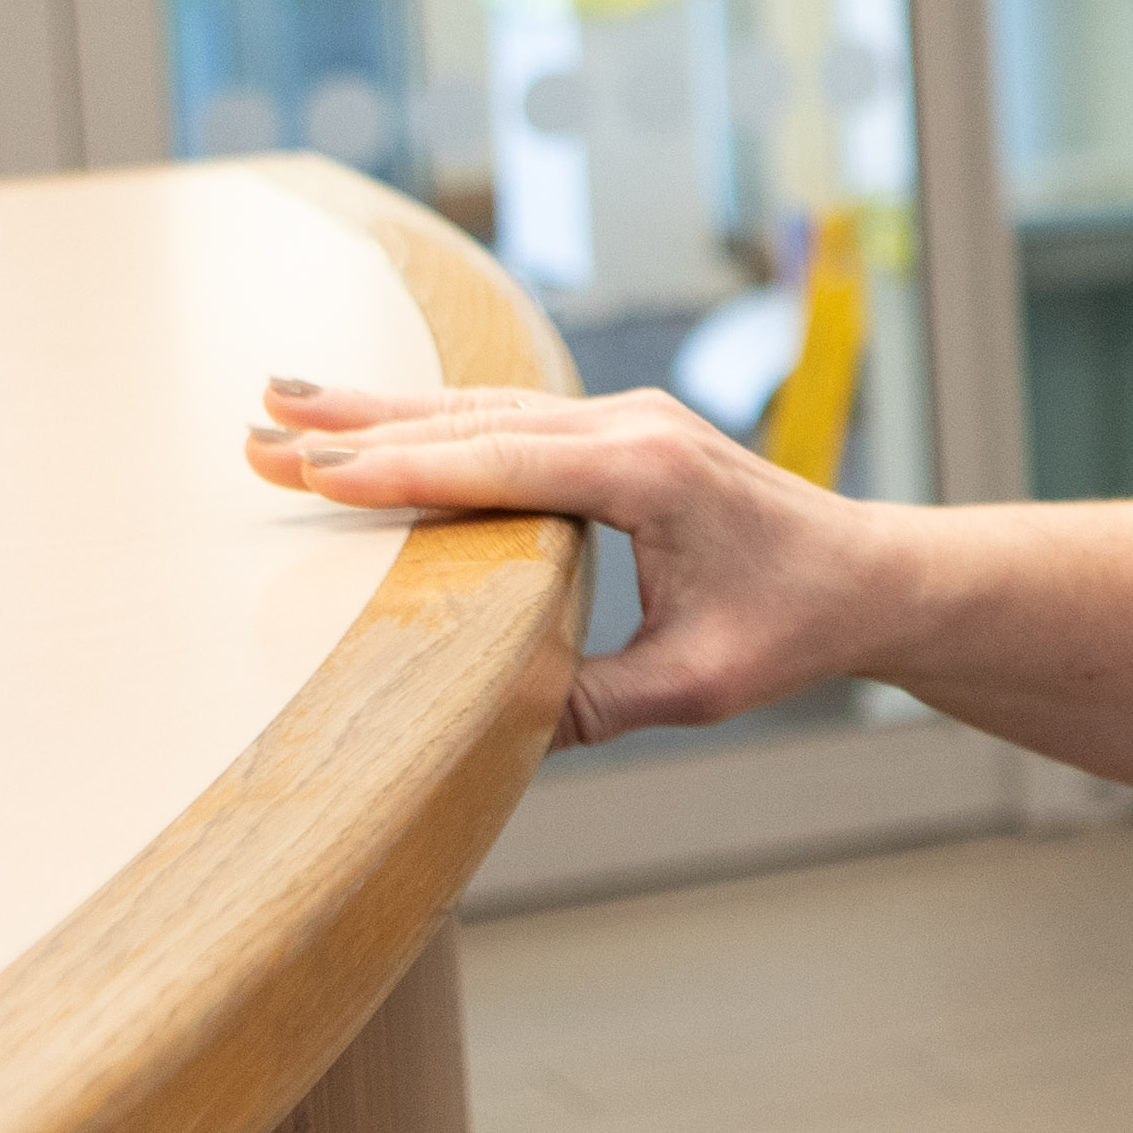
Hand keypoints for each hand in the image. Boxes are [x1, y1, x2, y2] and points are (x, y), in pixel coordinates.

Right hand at [246, 378, 873, 746]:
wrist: (873, 576)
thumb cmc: (794, 628)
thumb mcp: (694, 687)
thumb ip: (592, 704)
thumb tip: (491, 730)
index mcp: (645, 474)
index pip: (494, 466)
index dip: (397, 470)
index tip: (309, 471)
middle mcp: (632, 426)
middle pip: (471, 421)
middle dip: (359, 427)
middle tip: (259, 427)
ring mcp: (629, 419)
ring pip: (484, 409)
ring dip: (385, 410)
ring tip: (288, 402)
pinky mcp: (626, 431)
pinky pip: (513, 417)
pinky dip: (438, 419)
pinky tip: (381, 419)